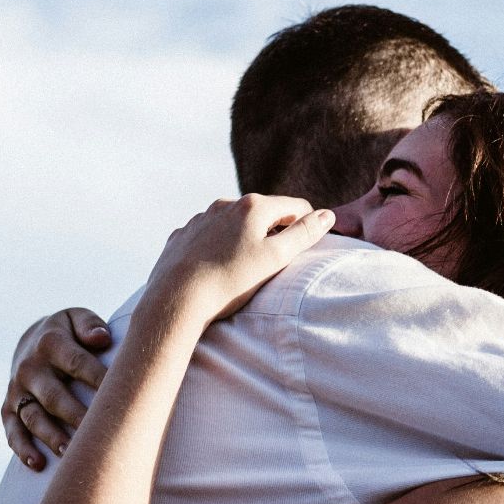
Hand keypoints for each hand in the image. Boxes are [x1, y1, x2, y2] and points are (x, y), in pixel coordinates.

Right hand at [3, 308, 111, 469]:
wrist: (31, 341)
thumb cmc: (68, 334)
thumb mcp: (76, 318)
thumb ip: (89, 325)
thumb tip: (101, 339)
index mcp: (51, 343)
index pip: (78, 363)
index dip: (100, 380)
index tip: (122, 398)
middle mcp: (30, 368)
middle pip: (55, 396)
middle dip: (76, 415)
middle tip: (99, 434)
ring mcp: (17, 390)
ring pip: (33, 417)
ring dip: (51, 436)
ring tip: (70, 453)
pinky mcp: (8, 409)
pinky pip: (13, 431)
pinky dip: (22, 449)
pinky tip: (37, 464)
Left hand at [145, 194, 333, 323]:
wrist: (177, 299)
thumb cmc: (231, 281)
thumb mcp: (276, 258)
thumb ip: (304, 234)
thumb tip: (327, 215)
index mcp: (253, 206)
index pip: (295, 206)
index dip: (307, 225)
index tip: (306, 248)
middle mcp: (225, 205)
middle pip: (264, 212)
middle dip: (275, 231)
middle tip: (276, 262)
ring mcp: (201, 218)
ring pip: (234, 223)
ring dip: (245, 238)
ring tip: (245, 268)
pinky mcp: (183, 235)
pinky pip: (209, 236)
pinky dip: (218, 246)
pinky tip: (217, 268)